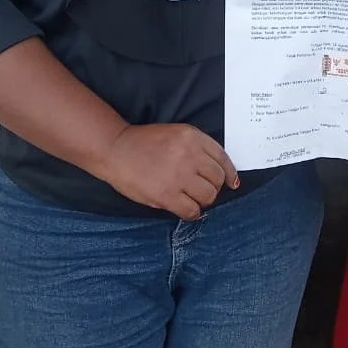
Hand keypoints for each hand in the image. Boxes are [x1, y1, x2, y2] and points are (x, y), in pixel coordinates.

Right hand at [97, 123, 238, 220]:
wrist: (116, 149)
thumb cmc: (144, 143)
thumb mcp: (176, 134)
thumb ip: (197, 148)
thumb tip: (219, 172)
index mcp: (192, 136)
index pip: (222, 157)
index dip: (230, 173)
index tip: (231, 182)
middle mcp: (189, 154)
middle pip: (217, 179)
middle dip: (213, 187)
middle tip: (201, 190)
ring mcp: (178, 175)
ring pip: (208, 196)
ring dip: (203, 201)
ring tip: (191, 199)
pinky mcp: (166, 194)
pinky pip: (192, 210)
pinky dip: (192, 213)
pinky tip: (184, 209)